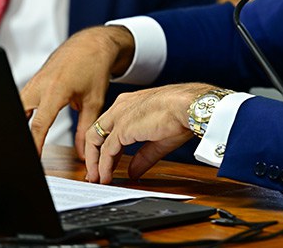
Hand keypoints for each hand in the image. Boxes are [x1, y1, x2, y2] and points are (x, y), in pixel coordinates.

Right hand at [20, 26, 134, 157]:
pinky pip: (22, 99)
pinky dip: (22, 113)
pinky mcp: (34, 80)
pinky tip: (25, 126)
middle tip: (19, 154)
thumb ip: (86, 128)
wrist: (91, 43)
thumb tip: (83, 153)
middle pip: (19, 115)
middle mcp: (40, 85)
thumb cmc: (94, 67)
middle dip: (17, 134)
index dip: (34, 145)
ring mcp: (34, 81)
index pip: (38, 124)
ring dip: (18, 123)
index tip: (31, 159)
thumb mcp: (94, 101)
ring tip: (21, 144)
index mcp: (55, 90)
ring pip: (18, 106)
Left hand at [86, 83, 215, 182]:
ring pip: (95, 140)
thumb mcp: (158, 139)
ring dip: (95, 162)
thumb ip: (143, 156)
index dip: (104, 146)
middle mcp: (120, 107)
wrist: (189, 106)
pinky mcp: (122, 127)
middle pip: (97, 132)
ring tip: (98, 179)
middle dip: (93, 155)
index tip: (105, 162)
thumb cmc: (181, 114)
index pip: (109, 126)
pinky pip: (107, 150)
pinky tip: (106, 176)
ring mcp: (119, 116)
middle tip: (95, 173)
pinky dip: (104, 165)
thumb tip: (133, 171)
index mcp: (130, 104)